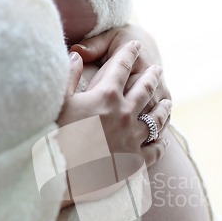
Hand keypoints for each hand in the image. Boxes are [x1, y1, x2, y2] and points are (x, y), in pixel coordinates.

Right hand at [58, 40, 171, 168]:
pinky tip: (163, 140)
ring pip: (157, 118)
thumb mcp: (59, 101)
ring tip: (168, 102)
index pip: (122, 66)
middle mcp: (125, 114)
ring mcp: (133, 138)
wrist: (61, 176)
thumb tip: (77, 55)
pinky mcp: (136, 161)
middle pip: (145, 89)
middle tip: (158, 69)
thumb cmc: (53, 137)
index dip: (129, 52)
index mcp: (106, 96)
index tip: (136, 45)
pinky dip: (161, 143)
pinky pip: (156, 149)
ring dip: (163, 108)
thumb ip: (70, 75)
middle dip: (152, 76)